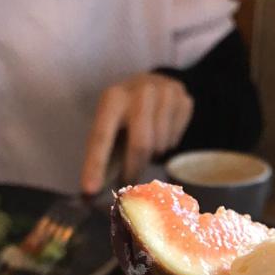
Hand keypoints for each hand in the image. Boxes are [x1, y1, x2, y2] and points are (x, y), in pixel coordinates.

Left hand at [81, 73, 192, 192]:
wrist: (155, 82)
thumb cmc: (126, 113)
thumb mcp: (110, 122)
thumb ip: (104, 151)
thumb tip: (94, 191)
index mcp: (113, 98)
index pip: (102, 136)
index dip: (95, 165)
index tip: (89, 191)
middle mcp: (140, 92)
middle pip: (140, 145)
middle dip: (133, 170)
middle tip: (128, 181)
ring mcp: (166, 94)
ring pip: (160, 146)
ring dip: (152, 156)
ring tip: (147, 147)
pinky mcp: (184, 101)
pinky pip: (176, 140)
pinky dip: (167, 146)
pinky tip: (162, 134)